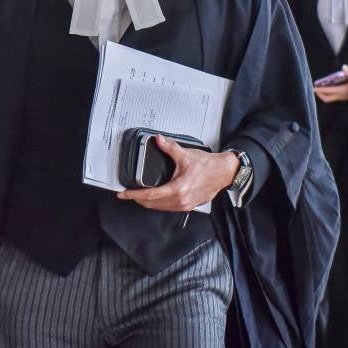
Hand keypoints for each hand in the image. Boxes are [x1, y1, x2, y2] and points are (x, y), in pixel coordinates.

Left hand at [117, 135, 238, 211]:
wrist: (224, 173)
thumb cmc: (208, 166)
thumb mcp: (186, 155)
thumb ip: (169, 147)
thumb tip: (158, 140)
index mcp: (178, 189)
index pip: (149, 195)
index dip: (134, 195)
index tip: (123, 194)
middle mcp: (181, 200)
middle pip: (152, 204)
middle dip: (138, 199)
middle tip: (129, 193)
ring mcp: (185, 205)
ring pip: (160, 208)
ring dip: (149, 203)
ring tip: (139, 196)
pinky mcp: (189, 206)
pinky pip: (169, 208)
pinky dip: (159, 204)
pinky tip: (156, 198)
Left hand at [313, 65, 347, 102]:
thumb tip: (344, 67)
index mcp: (343, 90)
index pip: (329, 91)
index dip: (321, 90)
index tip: (314, 88)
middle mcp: (342, 96)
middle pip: (327, 98)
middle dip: (320, 94)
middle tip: (315, 89)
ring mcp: (343, 98)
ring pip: (330, 99)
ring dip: (324, 94)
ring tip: (320, 89)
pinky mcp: (344, 98)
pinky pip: (333, 97)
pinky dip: (329, 94)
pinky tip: (328, 89)